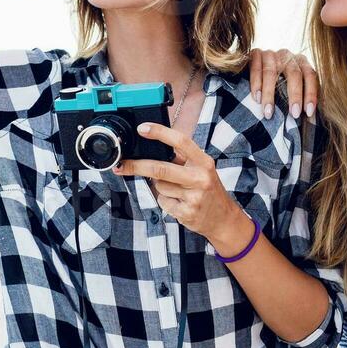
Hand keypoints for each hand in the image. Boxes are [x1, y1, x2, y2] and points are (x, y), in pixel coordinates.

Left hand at [113, 122, 251, 249]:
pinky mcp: (186, 213)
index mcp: (203, 162)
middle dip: (137, 166)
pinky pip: (163, 202)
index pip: (180, 142)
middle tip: (122, 165)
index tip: (143, 129)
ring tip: (178, 191)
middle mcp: (199, 178)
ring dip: (160, 187)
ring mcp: (193, 197)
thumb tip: (153, 148)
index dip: (160, 133)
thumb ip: (182, 159)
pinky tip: (179, 203)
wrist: (223, 218)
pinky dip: (166, 201)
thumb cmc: (208, 190)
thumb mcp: (202, 169)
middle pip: (160, 168)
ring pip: (159, 186)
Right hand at [246, 48, 319, 119]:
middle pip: (294, 73)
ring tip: (269, 113)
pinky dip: (256, 85)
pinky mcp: (255, 54)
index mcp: (301, 61)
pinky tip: (256, 99)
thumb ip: (301, 96)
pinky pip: (255, 69)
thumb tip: (309, 117)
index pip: (310, 75)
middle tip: (294, 114)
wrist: (250, 64)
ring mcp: (270, 54)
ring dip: (270, 95)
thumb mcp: (292, 85)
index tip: (309, 112)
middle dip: (295, 95)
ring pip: (271, 73)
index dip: (311, 94)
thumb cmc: (278, 83)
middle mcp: (287, 55)